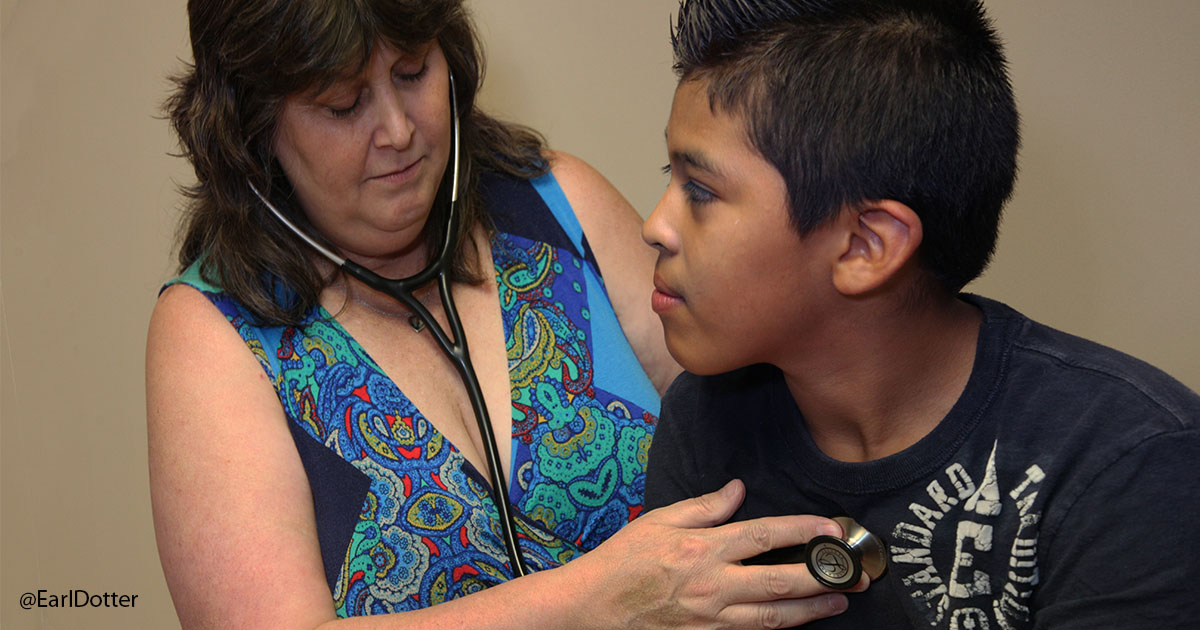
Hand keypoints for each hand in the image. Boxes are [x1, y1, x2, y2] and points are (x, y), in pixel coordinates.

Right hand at [562, 480, 865, 628]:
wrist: (591, 606)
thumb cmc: (623, 560)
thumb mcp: (659, 520)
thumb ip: (704, 506)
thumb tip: (738, 488)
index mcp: (703, 549)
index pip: (764, 535)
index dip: (802, 530)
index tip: (830, 528)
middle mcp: (712, 586)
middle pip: (781, 582)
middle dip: (823, 577)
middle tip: (853, 575)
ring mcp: (710, 619)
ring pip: (773, 618)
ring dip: (811, 611)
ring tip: (838, 602)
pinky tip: (796, 623)